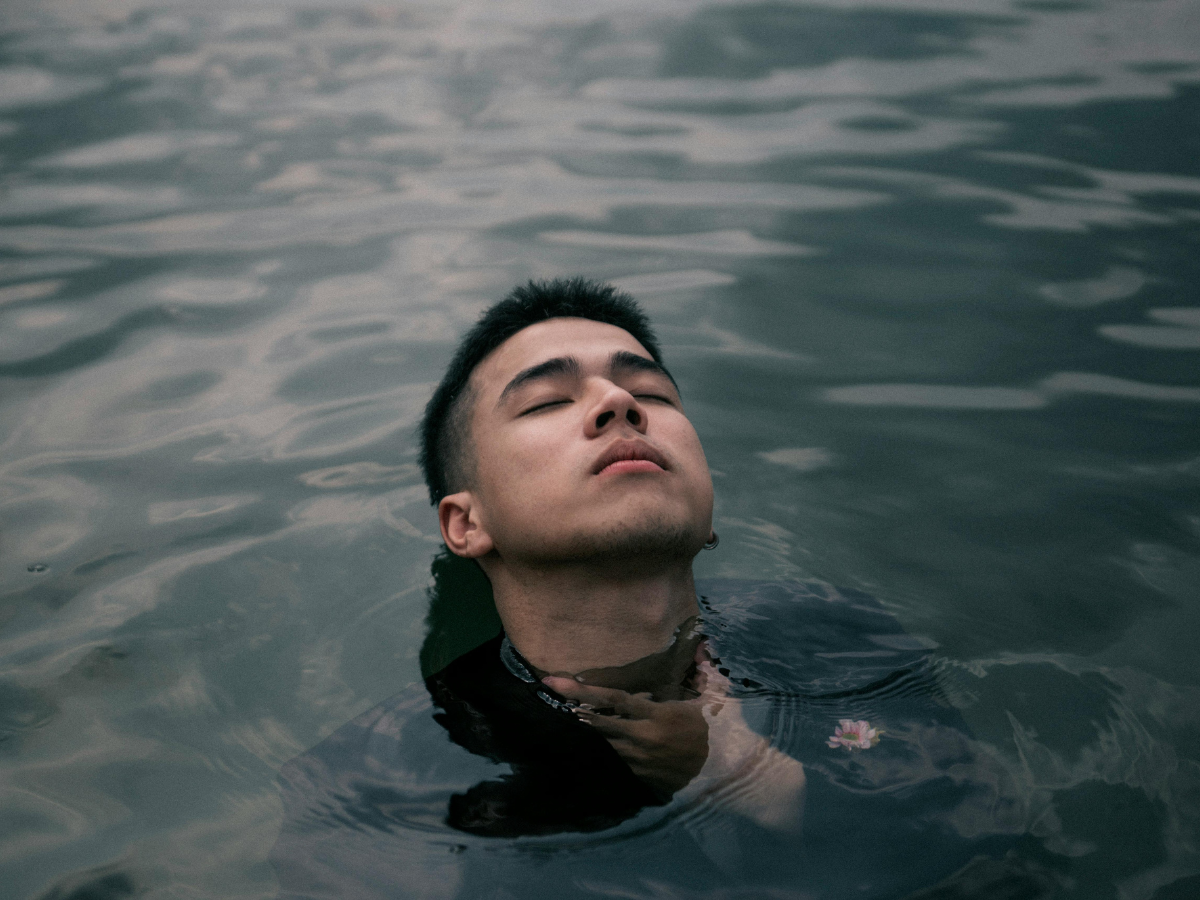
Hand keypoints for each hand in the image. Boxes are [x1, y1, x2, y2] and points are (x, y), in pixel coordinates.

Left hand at [541, 664, 721, 796]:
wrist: (734, 776)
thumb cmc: (726, 730)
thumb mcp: (718, 696)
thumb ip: (705, 669)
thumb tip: (702, 643)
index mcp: (659, 716)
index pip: (612, 700)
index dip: (581, 691)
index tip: (553, 682)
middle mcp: (644, 739)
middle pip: (600, 723)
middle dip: (578, 710)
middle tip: (555, 696)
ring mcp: (642, 762)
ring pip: (609, 742)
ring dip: (598, 729)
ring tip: (583, 715)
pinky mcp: (645, 779)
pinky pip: (622, 759)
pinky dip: (617, 746)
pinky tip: (618, 738)